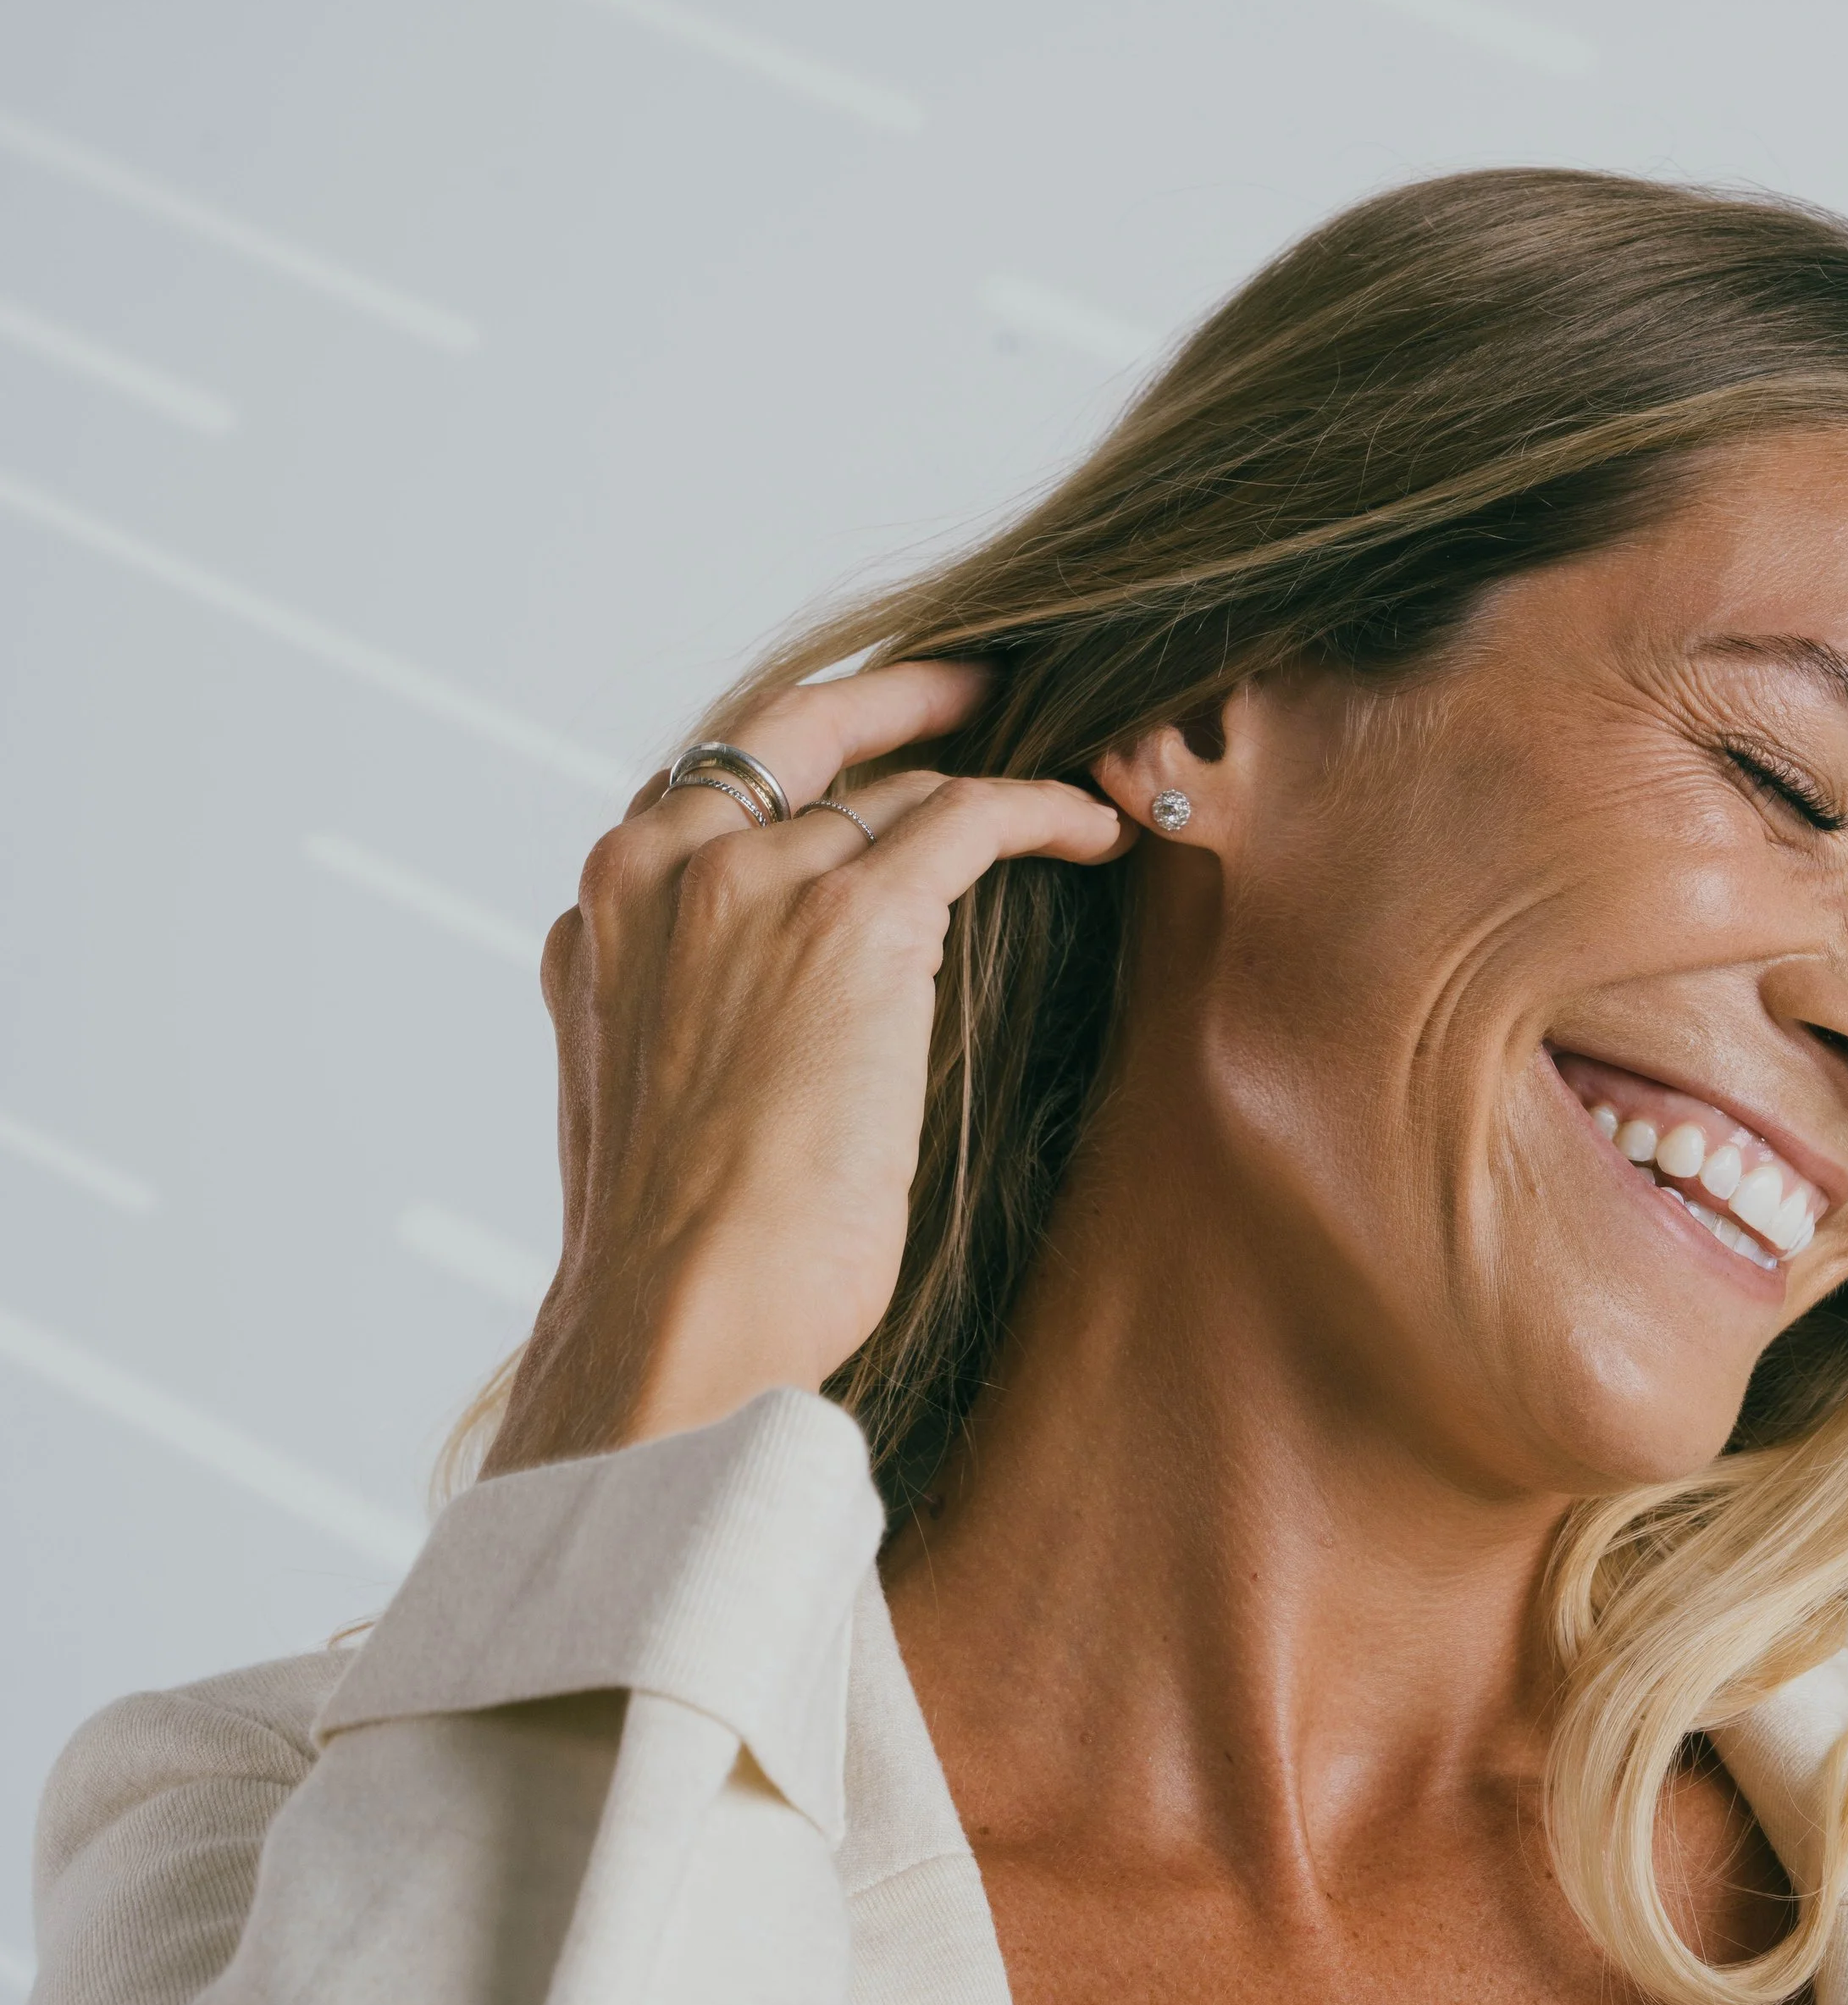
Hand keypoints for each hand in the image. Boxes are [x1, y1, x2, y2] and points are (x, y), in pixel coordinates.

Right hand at [484, 660, 1127, 1473]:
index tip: (865, 755)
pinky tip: (1092, 831)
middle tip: (974, 689)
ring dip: (990, 791)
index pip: (704, 791)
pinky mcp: (849, 921)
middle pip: (791, 733)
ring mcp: (747, 884)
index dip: (801, 763)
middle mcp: (658, 873)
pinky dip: (1040, 810)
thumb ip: (681, 1015)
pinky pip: (966, 817)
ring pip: (894, 792)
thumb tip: (754, 1012)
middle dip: (892, 700)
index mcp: (598, 918)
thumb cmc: (682, 1259)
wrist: (682, 1316)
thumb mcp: (644, 1103)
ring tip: (1069, 804)